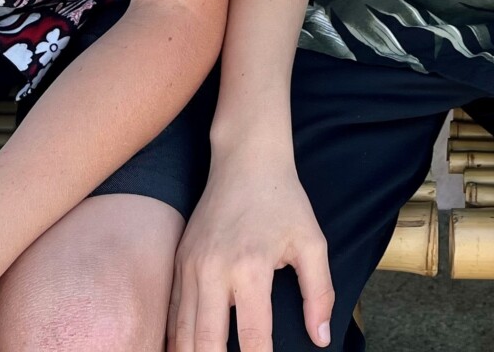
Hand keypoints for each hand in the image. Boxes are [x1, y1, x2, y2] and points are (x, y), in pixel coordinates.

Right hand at [172, 155, 333, 351]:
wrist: (245, 159)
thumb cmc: (283, 201)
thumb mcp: (312, 242)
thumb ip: (320, 292)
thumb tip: (320, 338)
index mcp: (251, 268)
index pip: (253, 337)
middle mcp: (214, 270)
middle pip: (207, 343)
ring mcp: (191, 266)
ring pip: (183, 333)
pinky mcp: (179, 262)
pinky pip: (172, 312)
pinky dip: (175, 339)